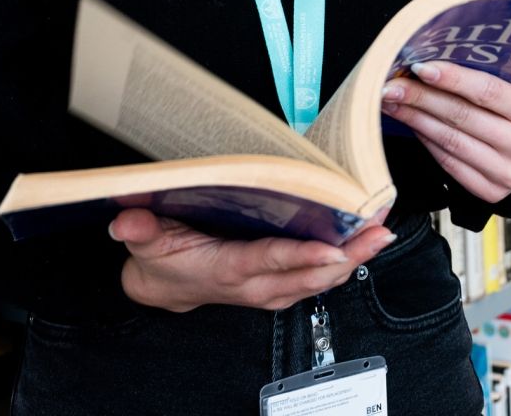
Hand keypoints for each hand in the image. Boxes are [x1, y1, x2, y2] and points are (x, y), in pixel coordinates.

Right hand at [110, 209, 393, 312]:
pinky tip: (368, 239)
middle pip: (309, 274)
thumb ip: (140, 230)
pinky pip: (321, 277)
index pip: (269, 263)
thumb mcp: (145, 242)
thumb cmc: (162, 259)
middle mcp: (257, 285)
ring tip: (383, 230)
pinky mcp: (282, 287)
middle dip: (348, 255)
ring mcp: (272, 289)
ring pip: (322, 279)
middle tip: (378, 231)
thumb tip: (126, 220)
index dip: (302, 258)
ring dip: (356, 257)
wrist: (165, 288)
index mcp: (227, 270)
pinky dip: (348, 260)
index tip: (333, 249)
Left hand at [381, 63, 510, 203]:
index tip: (420, 67)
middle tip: (391, 85)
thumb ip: (493, 67)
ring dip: (415, 120)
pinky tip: (411, 125)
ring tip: (393, 103)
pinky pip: (448, 164)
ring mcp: (507, 172)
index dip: (451, 79)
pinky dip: (425, 142)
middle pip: (461, 117)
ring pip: (450, 142)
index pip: (487, 92)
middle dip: (421, 98)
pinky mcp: (491, 192)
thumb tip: (444, 52)